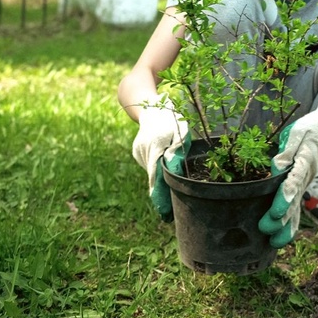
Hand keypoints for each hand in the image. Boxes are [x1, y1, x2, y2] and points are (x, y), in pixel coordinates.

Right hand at [132, 96, 189, 220]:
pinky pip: (148, 163)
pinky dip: (155, 166)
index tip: (163, 210)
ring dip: (159, 176)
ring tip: (168, 181)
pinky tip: (162, 160)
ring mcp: (138, 151)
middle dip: (160, 191)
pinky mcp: (137, 151)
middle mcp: (143, 150)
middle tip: (167, 211)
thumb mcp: (180, 132)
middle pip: (153, 175)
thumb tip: (173, 169)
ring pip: (151, 169)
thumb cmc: (170, 118)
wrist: (150, 106)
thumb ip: (177, 150)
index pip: (156, 175)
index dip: (159, 193)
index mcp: (155, 145)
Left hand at [258, 104, 317, 247]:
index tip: (276, 212)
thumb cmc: (308, 130)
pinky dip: (291, 222)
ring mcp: (305, 184)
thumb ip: (287, 151)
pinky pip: (298, 206)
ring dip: (286, 226)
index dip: (284, 198)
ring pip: (296, 208)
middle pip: (293, 200)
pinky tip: (282, 237)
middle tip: (265, 230)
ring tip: (274, 242)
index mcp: (303, 163)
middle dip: (280, 217)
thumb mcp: (297, 134)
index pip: (293, 183)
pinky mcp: (302, 186)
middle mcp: (305, 178)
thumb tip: (277, 165)